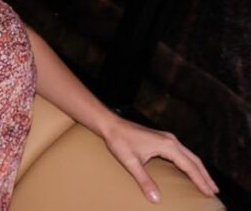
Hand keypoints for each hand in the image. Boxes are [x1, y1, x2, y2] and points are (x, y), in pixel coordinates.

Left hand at [102, 115, 218, 202]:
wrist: (111, 125)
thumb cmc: (119, 141)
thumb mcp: (131, 163)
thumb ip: (144, 181)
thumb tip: (156, 199)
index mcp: (168, 145)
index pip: (190, 166)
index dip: (200, 180)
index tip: (208, 193)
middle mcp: (171, 140)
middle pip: (194, 160)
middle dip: (205, 176)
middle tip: (214, 191)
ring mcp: (168, 138)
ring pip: (190, 155)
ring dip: (199, 169)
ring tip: (207, 183)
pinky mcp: (163, 138)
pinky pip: (182, 152)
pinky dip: (190, 163)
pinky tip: (190, 170)